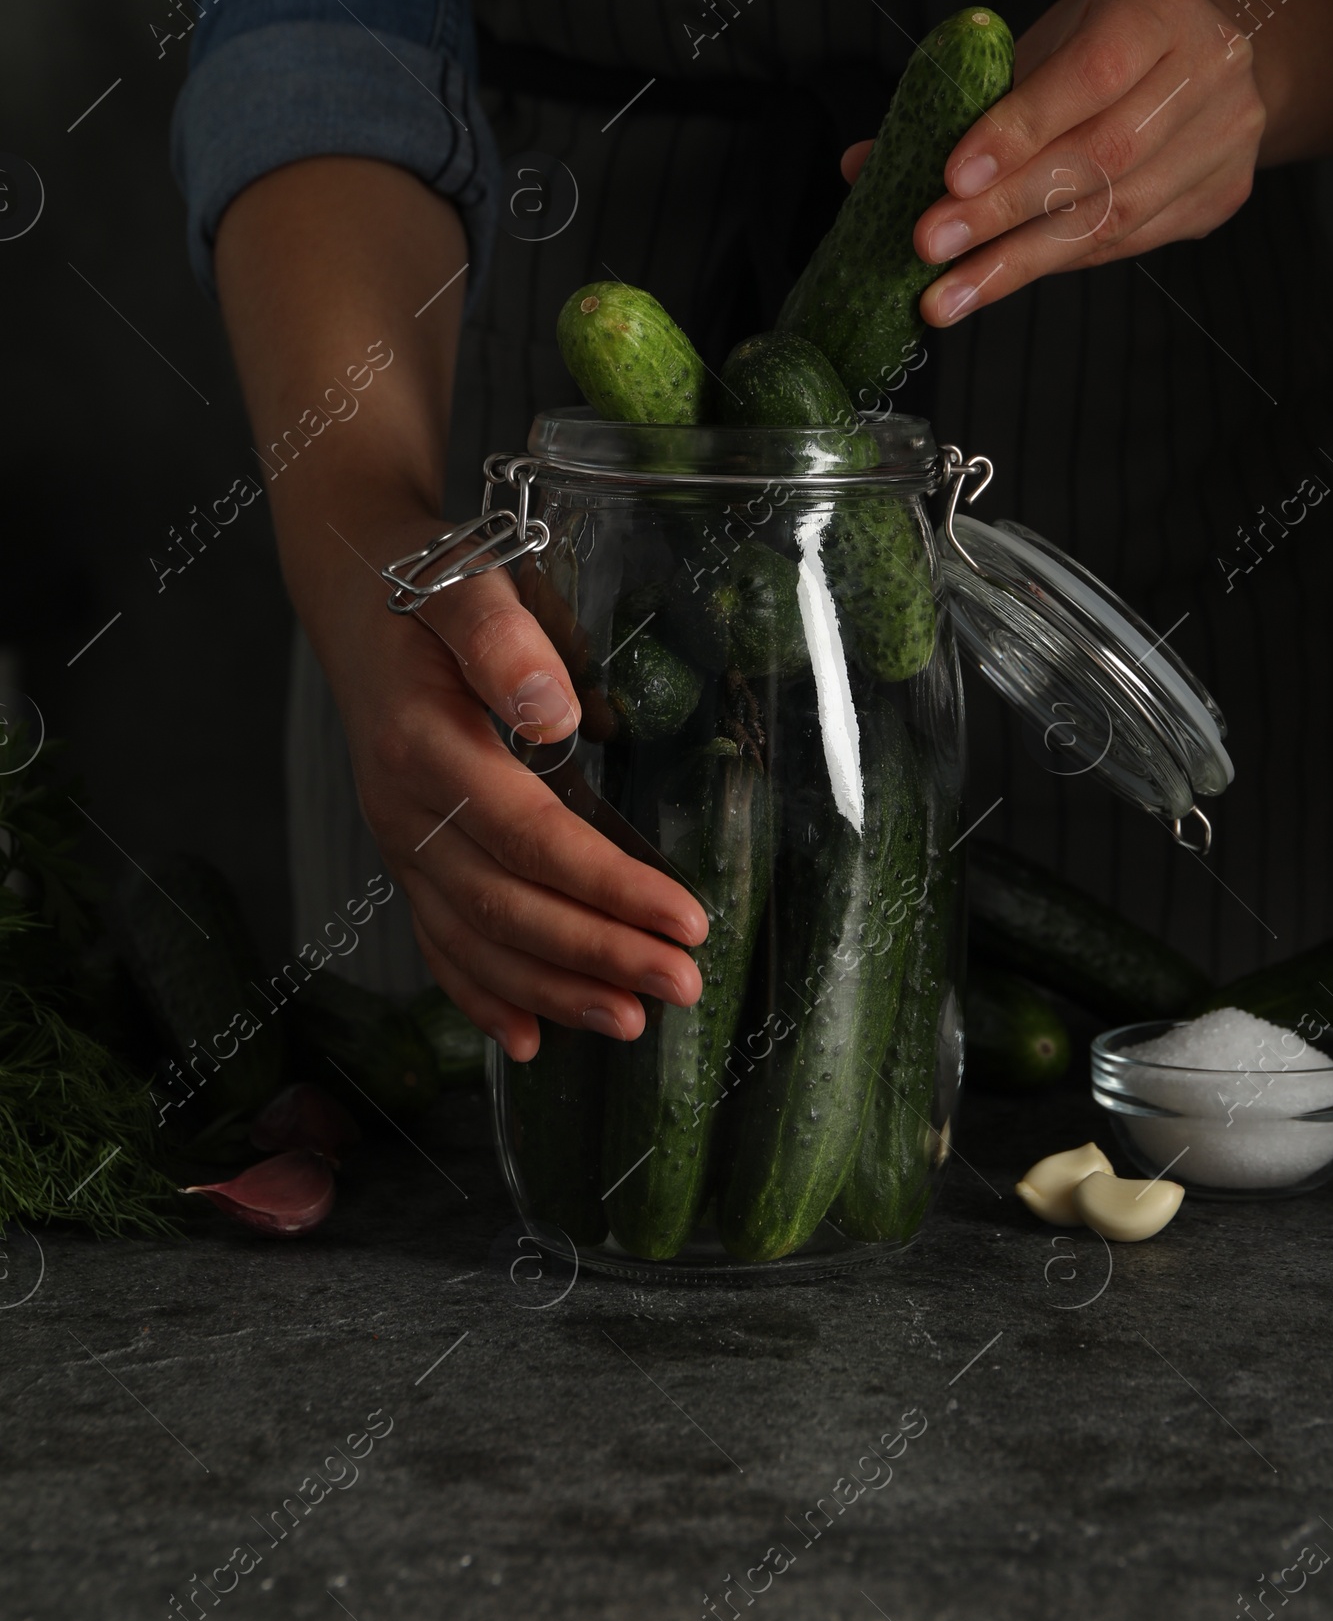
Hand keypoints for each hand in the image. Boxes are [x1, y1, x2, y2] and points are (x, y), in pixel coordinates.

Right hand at [213, 159, 707, 1069]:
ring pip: (477, 940)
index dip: (608, 888)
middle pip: (510, 908)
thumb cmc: (431, 581)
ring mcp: (403, 842)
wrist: (358, 583)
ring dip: (556, 989)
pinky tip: (533, 1039)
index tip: (686, 919)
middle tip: (686, 987)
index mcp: (427, 750)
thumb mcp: (467, 584)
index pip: (532, 839)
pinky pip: (441, 942)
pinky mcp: (410, 854)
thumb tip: (559, 714)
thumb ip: (505, 642)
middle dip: (600, 956)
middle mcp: (406, 812)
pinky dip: (484, 996)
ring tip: (634, 1024)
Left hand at [903, 0, 1262, 323]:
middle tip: (930, 246)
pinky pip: (1129, 243)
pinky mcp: (1222, 196)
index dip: (1018, 131)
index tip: (950, 178)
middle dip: (1003, 209)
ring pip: (1117, 215)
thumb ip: (968, 95)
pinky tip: (1001, 278)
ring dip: (1020, 260)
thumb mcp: (1048, 36)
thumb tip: (864, 165)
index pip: (1089, 75)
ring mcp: (1225, 140)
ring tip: (949, 293)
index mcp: (1159, 9)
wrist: (1220, 48)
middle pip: (1101, 156)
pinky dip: (1057, 261)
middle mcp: (1207, 72)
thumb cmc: (1112, 36)